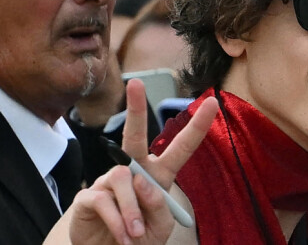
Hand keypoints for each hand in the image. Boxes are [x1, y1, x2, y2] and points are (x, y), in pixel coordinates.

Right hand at [51, 79, 217, 244]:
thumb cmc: (140, 238)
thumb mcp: (160, 227)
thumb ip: (159, 205)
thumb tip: (141, 182)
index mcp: (159, 175)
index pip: (181, 147)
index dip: (198, 126)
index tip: (213, 102)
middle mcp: (134, 171)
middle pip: (135, 135)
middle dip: (135, 108)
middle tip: (135, 83)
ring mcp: (109, 181)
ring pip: (123, 178)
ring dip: (132, 209)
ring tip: (135, 234)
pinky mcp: (89, 197)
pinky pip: (104, 199)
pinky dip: (117, 220)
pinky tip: (122, 235)